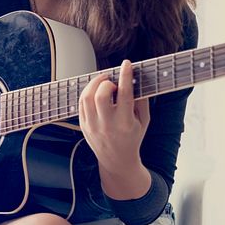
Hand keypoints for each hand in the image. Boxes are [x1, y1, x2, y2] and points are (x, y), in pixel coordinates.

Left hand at [79, 60, 150, 184]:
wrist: (117, 160)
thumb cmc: (133, 138)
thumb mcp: (143, 121)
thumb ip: (142, 101)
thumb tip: (137, 79)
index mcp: (125, 123)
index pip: (125, 94)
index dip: (125, 76)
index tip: (127, 64)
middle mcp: (107, 124)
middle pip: (101, 95)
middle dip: (106, 82)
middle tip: (112, 81)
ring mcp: (93, 125)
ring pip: (86, 97)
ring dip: (94, 84)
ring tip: (103, 83)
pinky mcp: (83, 125)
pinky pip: (81, 103)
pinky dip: (87, 92)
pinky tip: (95, 91)